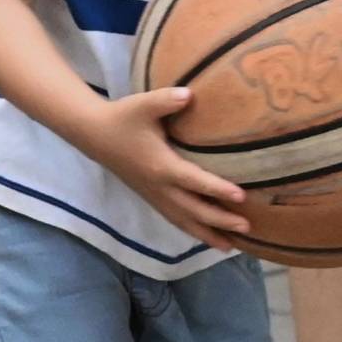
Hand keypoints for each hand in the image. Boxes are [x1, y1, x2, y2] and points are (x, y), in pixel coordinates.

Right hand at [84, 85, 248, 244]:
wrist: (95, 134)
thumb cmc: (123, 118)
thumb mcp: (143, 104)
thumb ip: (166, 100)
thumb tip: (189, 94)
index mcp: (161, 166)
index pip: (194, 181)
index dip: (217, 189)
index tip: (241, 197)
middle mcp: (159, 186)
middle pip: (193, 210)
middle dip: (220, 220)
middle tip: (246, 226)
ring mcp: (154, 195)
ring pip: (183, 221)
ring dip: (207, 234)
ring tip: (231, 247)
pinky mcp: (151, 197)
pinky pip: (175, 219)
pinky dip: (192, 230)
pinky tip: (207, 237)